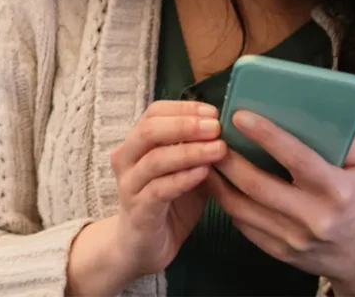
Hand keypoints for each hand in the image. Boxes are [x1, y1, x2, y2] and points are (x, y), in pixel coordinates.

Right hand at [110, 100, 225, 280]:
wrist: (143, 246)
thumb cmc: (168, 200)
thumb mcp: (186, 168)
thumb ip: (198, 147)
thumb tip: (227, 126)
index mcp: (138, 141)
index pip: (155, 112)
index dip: (184, 108)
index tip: (213, 112)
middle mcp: (127, 158)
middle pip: (150, 130)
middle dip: (186, 125)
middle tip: (216, 127)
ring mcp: (129, 185)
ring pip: (155, 159)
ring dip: (190, 151)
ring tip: (219, 149)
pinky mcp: (138, 211)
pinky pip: (159, 190)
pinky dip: (183, 178)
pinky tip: (204, 173)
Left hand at [204, 111, 354, 295]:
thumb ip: (342, 139)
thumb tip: (308, 110)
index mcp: (336, 190)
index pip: (296, 158)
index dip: (266, 136)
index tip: (241, 116)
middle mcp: (313, 216)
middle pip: (259, 184)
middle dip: (230, 159)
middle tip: (212, 137)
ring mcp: (293, 238)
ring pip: (243, 208)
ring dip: (219, 182)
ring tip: (205, 159)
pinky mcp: (279, 252)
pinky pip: (244, 226)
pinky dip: (228, 203)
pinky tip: (219, 185)